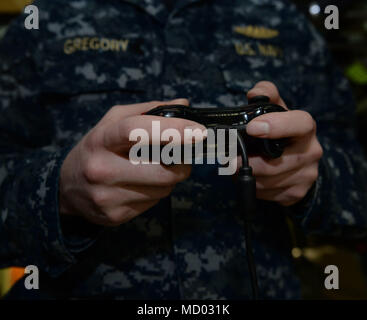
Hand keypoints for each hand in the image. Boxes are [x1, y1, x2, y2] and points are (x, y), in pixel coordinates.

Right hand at [59, 99, 204, 225]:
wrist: (67, 188)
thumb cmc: (97, 148)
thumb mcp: (112, 122)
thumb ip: (148, 112)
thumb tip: (184, 106)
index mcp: (102, 140)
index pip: (138, 131)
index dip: (173, 130)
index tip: (199, 132)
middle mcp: (102, 170)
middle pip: (162, 170)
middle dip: (181, 164)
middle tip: (182, 157)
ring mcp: (107, 196)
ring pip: (163, 189)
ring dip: (169, 178)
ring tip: (155, 170)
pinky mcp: (115, 216)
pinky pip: (153, 204)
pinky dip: (157, 192)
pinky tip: (143, 185)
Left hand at [244, 81, 322, 205]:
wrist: (301, 161)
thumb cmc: (283, 131)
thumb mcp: (277, 109)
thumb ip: (266, 95)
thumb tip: (253, 94)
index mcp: (305, 128)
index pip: (299, 124)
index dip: (276, 125)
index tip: (252, 128)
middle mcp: (311, 152)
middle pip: (275, 163)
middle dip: (249, 162)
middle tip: (229, 159)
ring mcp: (306, 176)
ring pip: (268, 181)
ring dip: (247, 176)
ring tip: (237, 168)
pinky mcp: (296, 193)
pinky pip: (267, 194)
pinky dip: (254, 187)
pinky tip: (252, 178)